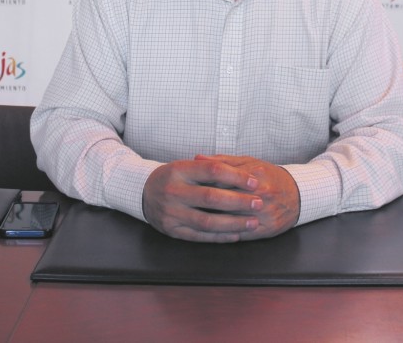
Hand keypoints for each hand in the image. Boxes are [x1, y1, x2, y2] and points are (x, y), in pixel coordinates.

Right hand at [142, 158, 262, 242]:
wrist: (144, 193)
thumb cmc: (174, 177)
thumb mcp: (187, 165)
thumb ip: (214, 166)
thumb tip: (247, 172)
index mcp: (178, 170)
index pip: (211, 170)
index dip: (235, 176)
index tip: (254, 182)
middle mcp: (173, 191)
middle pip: (210, 197)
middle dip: (238, 201)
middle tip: (259, 203)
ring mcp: (171, 212)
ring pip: (206, 221)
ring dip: (233, 223)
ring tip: (252, 223)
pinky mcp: (172, 230)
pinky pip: (199, 236)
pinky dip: (219, 237)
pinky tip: (235, 235)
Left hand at [196, 155, 299, 240]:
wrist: (298, 195)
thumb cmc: (269, 176)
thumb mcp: (249, 162)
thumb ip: (222, 161)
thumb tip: (197, 157)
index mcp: (255, 174)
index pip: (223, 178)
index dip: (202, 182)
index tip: (186, 185)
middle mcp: (261, 194)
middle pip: (226, 200)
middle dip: (203, 203)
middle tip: (184, 203)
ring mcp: (264, 214)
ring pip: (232, 219)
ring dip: (211, 220)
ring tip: (192, 218)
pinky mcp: (266, 230)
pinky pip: (241, 234)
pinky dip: (224, 234)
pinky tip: (209, 231)